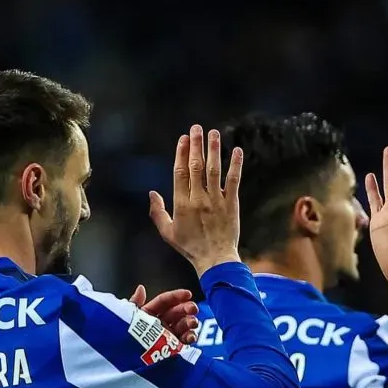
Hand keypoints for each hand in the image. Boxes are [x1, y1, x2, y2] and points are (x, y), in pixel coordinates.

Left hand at [129, 285, 199, 344]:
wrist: (124, 363)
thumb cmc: (122, 340)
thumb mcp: (127, 319)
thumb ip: (134, 303)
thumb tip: (141, 289)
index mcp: (148, 315)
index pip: (164, 301)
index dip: (176, 296)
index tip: (187, 294)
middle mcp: (159, 324)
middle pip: (176, 312)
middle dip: (186, 309)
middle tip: (193, 308)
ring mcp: (167, 336)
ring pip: (183, 325)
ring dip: (190, 322)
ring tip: (192, 323)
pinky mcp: (173, 349)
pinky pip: (184, 341)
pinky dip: (189, 338)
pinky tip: (190, 336)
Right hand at [149, 125, 243, 278]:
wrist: (215, 259)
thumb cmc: (190, 247)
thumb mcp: (168, 232)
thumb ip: (158, 212)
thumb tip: (151, 193)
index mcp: (182, 204)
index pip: (180, 172)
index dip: (181, 153)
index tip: (183, 138)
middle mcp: (198, 199)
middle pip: (196, 167)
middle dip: (196, 145)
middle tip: (197, 128)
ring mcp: (216, 201)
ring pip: (214, 170)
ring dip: (213, 150)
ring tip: (213, 133)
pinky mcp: (231, 204)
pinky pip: (233, 181)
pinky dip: (235, 165)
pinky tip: (236, 150)